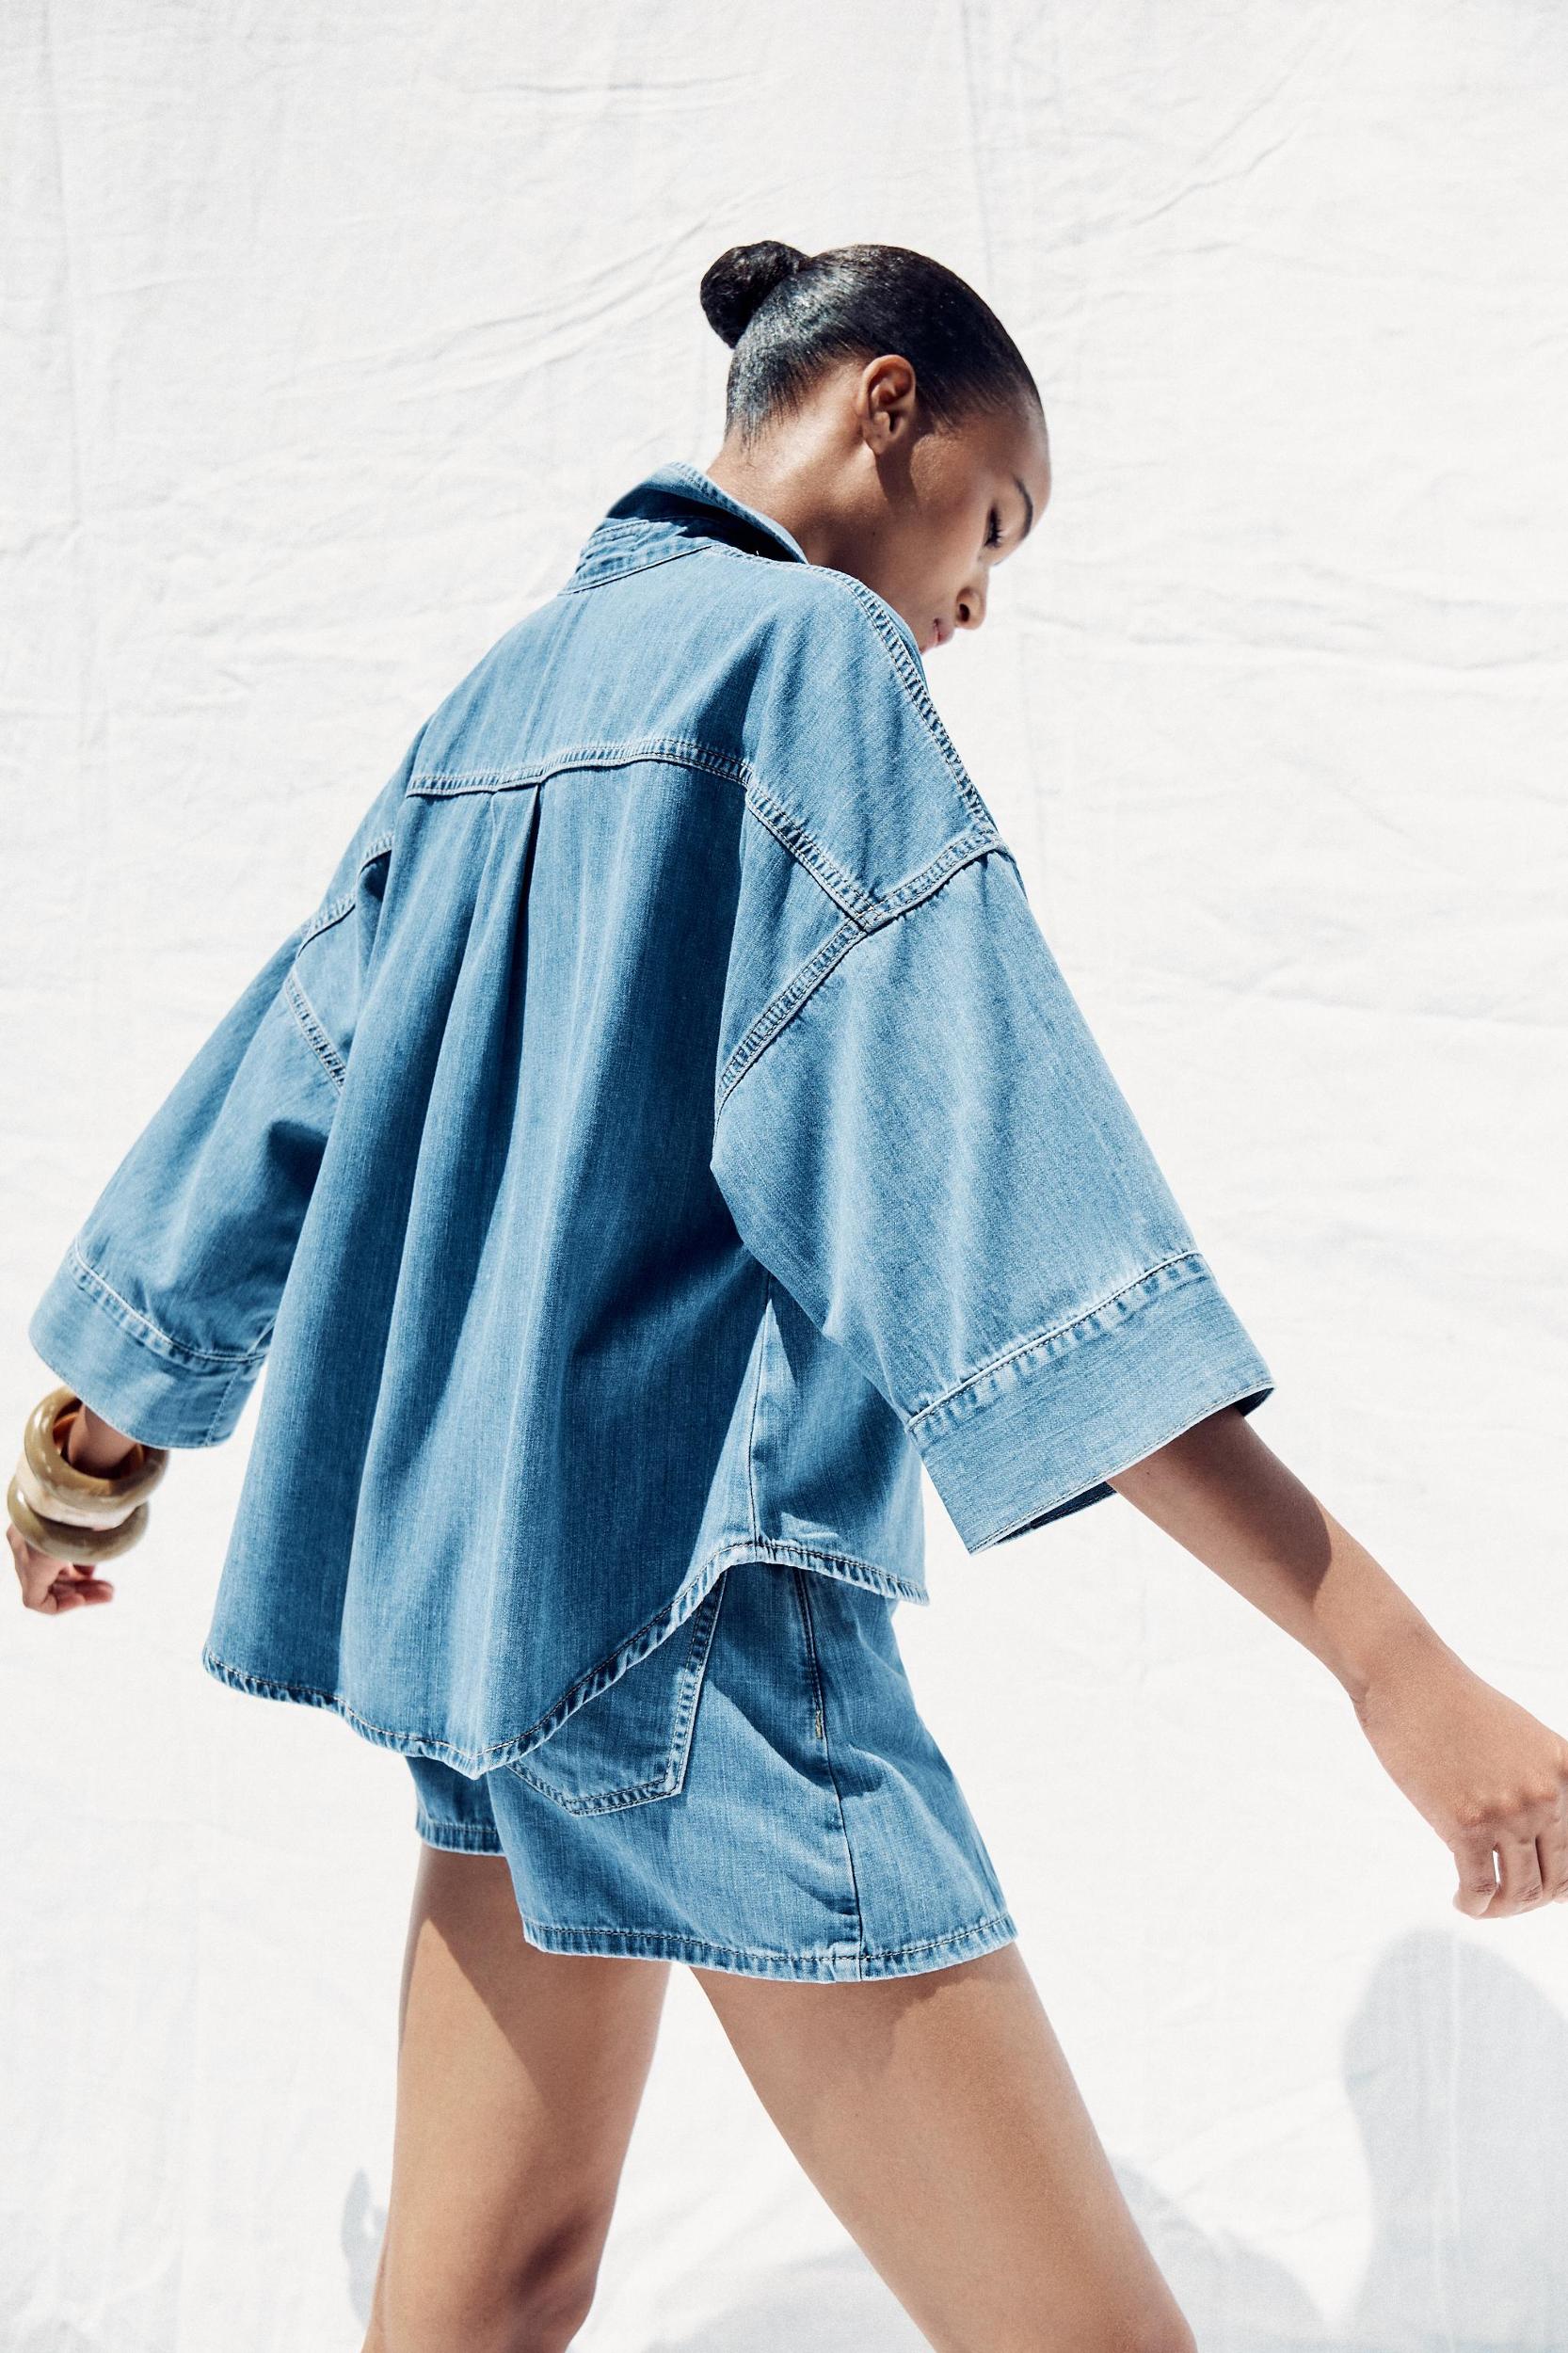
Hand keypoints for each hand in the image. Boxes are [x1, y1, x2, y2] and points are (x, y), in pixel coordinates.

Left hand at [7, 1401, 140, 1614]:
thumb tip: (119, 1514)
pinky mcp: (30, 1573)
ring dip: (78, 1594)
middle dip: (80, 1582)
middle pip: (49, 1572)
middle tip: (110, 1588)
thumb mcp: (97, 1498)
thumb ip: (100, 1512)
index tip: (100, 1568)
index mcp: (34, 1520)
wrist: (78, 1490)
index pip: (50, 1550)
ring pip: (45, 1588)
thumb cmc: (93, 1485)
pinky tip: (88, 1598)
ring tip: (109, 1593)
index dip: (76, 1564)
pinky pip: (38, 1601)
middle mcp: (24, 1540)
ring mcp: (24, 1558)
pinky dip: (63, 1604)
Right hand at [1353, 1625, 1567, 1916]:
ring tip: (1481, 1904)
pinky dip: (1472, 1905)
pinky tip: (1461, 1901)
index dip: (1563, 1884)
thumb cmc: (1455, 1703)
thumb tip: (1539, 1839)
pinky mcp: (1465, 1824)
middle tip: (1508, 1901)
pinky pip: (1480, 1888)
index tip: (1546, 1894)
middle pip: (1556, 1879)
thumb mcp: (1523, 1738)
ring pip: (1520, 1890)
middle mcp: (1546, 1795)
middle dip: (1533, 1901)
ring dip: (1502, 1909)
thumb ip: (1540, 1782)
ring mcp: (1507, 1811)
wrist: (1409, 1679)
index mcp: (1565, 1771)